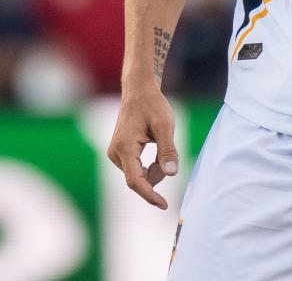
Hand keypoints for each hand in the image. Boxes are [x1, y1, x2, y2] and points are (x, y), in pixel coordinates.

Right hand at [107, 83, 179, 208]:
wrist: (139, 91)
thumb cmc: (153, 105)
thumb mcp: (165, 124)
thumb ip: (168, 150)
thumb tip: (171, 174)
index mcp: (125, 147)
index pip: (136, 181)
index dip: (150, 195)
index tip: (164, 205)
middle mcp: (115, 153)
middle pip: (139, 179)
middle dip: (157, 173)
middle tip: (169, 151)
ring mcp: (115, 154)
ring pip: (138, 175)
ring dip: (154, 168)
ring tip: (160, 142)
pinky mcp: (119, 153)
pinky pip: (136, 168)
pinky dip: (149, 164)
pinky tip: (153, 145)